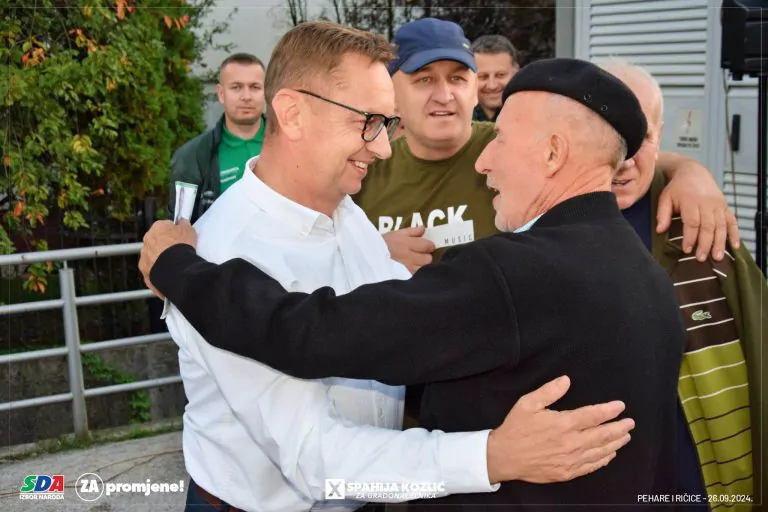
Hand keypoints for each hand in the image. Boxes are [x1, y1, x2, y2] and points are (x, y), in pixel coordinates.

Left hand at [139, 219, 196, 298]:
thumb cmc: (180, 248)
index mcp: (157, 228)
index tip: (180, 235)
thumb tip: (183, 222)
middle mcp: (147, 241)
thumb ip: (183, 224)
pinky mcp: (145, 271)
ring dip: (161, 258)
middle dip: (166, 245)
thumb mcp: (188, 230)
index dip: (174, 231)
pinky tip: (170, 272)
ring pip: (153, 256)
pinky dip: (159, 271)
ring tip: (175, 263)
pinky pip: (152, 270)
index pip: (164, 226)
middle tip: (178, 250)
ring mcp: (144, 257)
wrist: (176, 268)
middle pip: (157, 241)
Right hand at [383, 226, 435, 273]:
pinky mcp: (403, 278)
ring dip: (421, 266)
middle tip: (419, 256)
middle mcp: (408, 257)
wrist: (367, 258)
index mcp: (406, 243)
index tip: (425, 246)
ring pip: (423, 269)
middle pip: (428, 259)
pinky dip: (415, 274)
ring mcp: (406, 269)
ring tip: (414, 264)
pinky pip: (415, 276)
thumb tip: (424, 229)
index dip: (428, 246)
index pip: (427, 245)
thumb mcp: (396, 233)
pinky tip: (409, 271)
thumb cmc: (382, 244)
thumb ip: (412, 231)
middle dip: (425, 257)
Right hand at [486, 376, 633, 483]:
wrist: (504, 457)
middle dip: (619, 427)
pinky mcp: (567, 472)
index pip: (594, 415)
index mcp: (563, 424)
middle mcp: (571, 443)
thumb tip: (566, 380)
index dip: (609, 410)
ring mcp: (571, 460)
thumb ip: (549, 391)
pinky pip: (591, 466)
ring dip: (616, 443)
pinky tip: (610, 454)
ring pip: (601, 451)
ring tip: (625, 437)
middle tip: (630, 423)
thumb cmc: (516, 428)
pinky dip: (604, 460)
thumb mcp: (528, 403)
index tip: (620, 406)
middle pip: (603, 434)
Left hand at [656, 160, 740, 260]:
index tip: (687, 250)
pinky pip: (732, 221)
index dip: (690, 237)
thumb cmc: (676, 188)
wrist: (693, 172)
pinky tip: (734, 246)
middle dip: (705, 244)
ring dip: (720, 242)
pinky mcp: (725, 206)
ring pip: (721, 226)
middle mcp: (708, 203)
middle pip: (708, 226)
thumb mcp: (665, 198)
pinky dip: (735, 234)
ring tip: (717, 257)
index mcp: (691, 201)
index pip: (692, 222)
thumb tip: (660, 230)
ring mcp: (719, 205)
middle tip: (700, 258)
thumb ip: (663, 214)